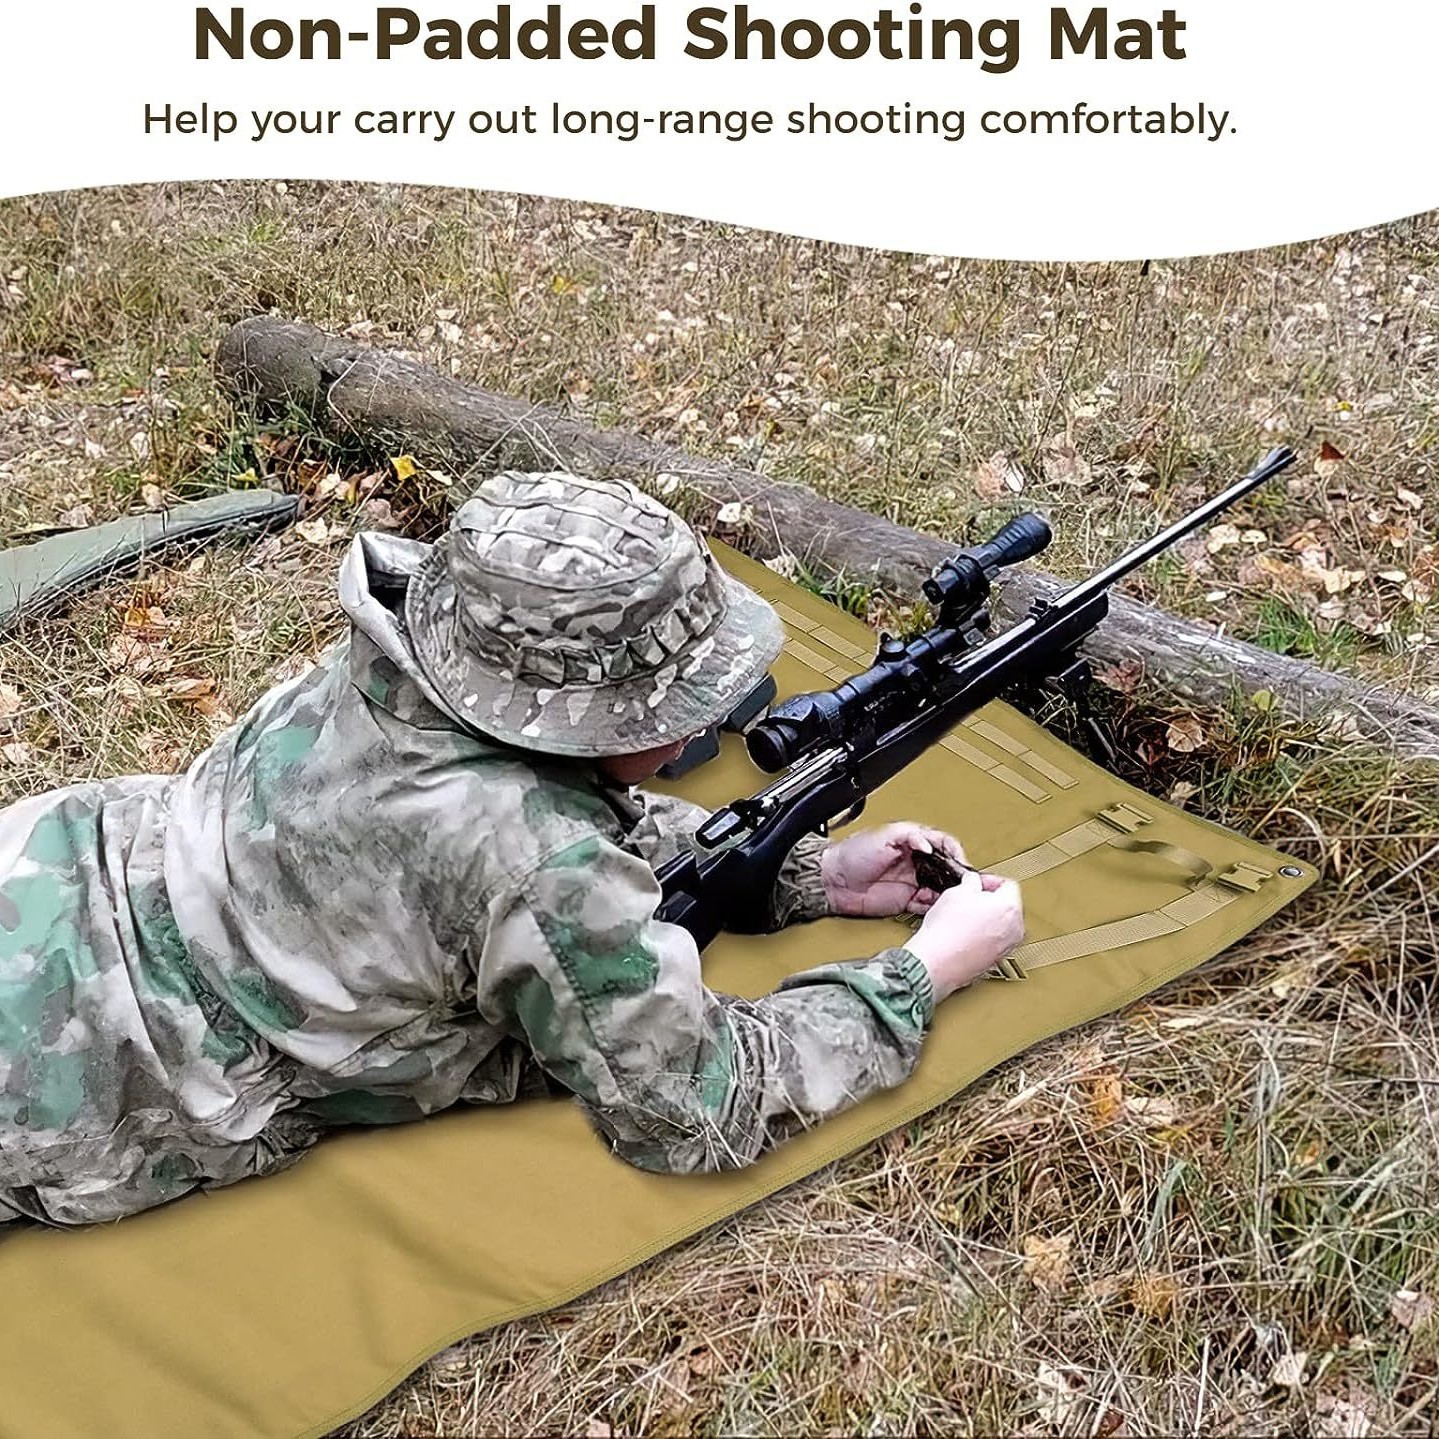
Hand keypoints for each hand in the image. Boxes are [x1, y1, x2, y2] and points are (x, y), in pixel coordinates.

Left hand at [820, 822, 967, 918]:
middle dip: (961, 876)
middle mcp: (916, 862)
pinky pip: (927, 905)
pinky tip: (937, 908)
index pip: (944, 844)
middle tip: (972, 885)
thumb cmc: (852, 854)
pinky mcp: (905, 900)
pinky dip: (934, 907)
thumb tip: (929, 843)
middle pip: (947, 868)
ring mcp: (912, 882)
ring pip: (941, 888)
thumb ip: (909, 836)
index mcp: (913, 842)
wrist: (833, 881)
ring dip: (950, 894)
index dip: (955, 853)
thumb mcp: (883, 836)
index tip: (962, 863)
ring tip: (958, 899)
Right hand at [904, 871, 1024, 1001]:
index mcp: (1010, 908)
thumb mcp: (957, 892)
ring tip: (964, 918)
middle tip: (969, 899)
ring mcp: (1006, 947)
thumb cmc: (947, 931)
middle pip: (1008, 906)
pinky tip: (963, 933)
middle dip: (989, 900)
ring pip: (1002, 924)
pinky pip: (994, 940)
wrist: (937, 961)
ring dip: (986, 918)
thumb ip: (972, 882)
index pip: (1008, 885)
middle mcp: (1015, 929)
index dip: (989, 880)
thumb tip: (973, 882)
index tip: (977, 882)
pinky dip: (983, 935)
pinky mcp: (995, 960)